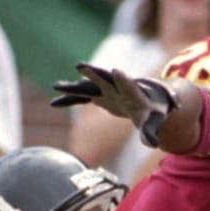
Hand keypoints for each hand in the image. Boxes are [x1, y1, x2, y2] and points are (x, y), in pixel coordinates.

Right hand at [51, 64, 176, 146]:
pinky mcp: (99, 96)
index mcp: (134, 92)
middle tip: (81, 67)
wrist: (148, 103)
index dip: (122, 79)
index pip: (128, 84)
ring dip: (74, 88)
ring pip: (88, 88)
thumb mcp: (154, 122)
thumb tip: (153, 144)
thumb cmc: (154, 112)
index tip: (116, 72)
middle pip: (104, 80)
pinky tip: (55, 103)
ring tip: (57, 86)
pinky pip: (82, 97)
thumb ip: (151, 131)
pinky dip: (70, 99)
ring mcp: (106, 90)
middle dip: (93, 74)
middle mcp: (118, 87)